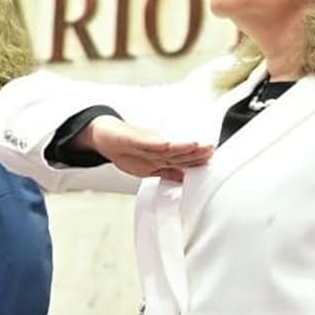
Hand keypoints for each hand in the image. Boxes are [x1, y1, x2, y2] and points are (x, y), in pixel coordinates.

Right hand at [83, 116, 213, 180]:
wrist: (102, 136)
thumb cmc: (125, 149)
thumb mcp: (146, 168)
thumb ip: (166, 172)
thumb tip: (184, 179)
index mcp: (160, 156)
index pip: (181, 159)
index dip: (196, 160)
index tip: (212, 159)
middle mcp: (155, 148)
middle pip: (177, 151)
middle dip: (194, 152)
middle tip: (211, 149)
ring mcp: (144, 142)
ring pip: (165, 146)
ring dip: (180, 146)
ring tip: (196, 145)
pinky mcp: (132, 138)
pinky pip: (145, 142)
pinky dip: (155, 144)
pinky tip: (165, 144)